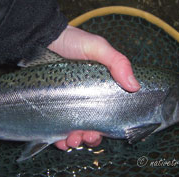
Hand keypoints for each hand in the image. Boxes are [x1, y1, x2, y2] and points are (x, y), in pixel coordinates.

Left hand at [48, 25, 139, 149]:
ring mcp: (66, 104)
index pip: (108, 111)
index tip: (105, 132)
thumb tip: (135, 86)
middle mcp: (84, 99)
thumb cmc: (72, 41)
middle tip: (88, 136)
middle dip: (91, 137)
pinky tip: (60, 141)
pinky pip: (55, 129)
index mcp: (99, 88)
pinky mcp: (50, 107)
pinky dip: (58, 139)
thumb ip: (117, 62)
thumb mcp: (98, 47)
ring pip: (74, 130)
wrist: (43, 38)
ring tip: (73, 140)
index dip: (108, 125)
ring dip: (76, 141)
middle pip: (92, 125)